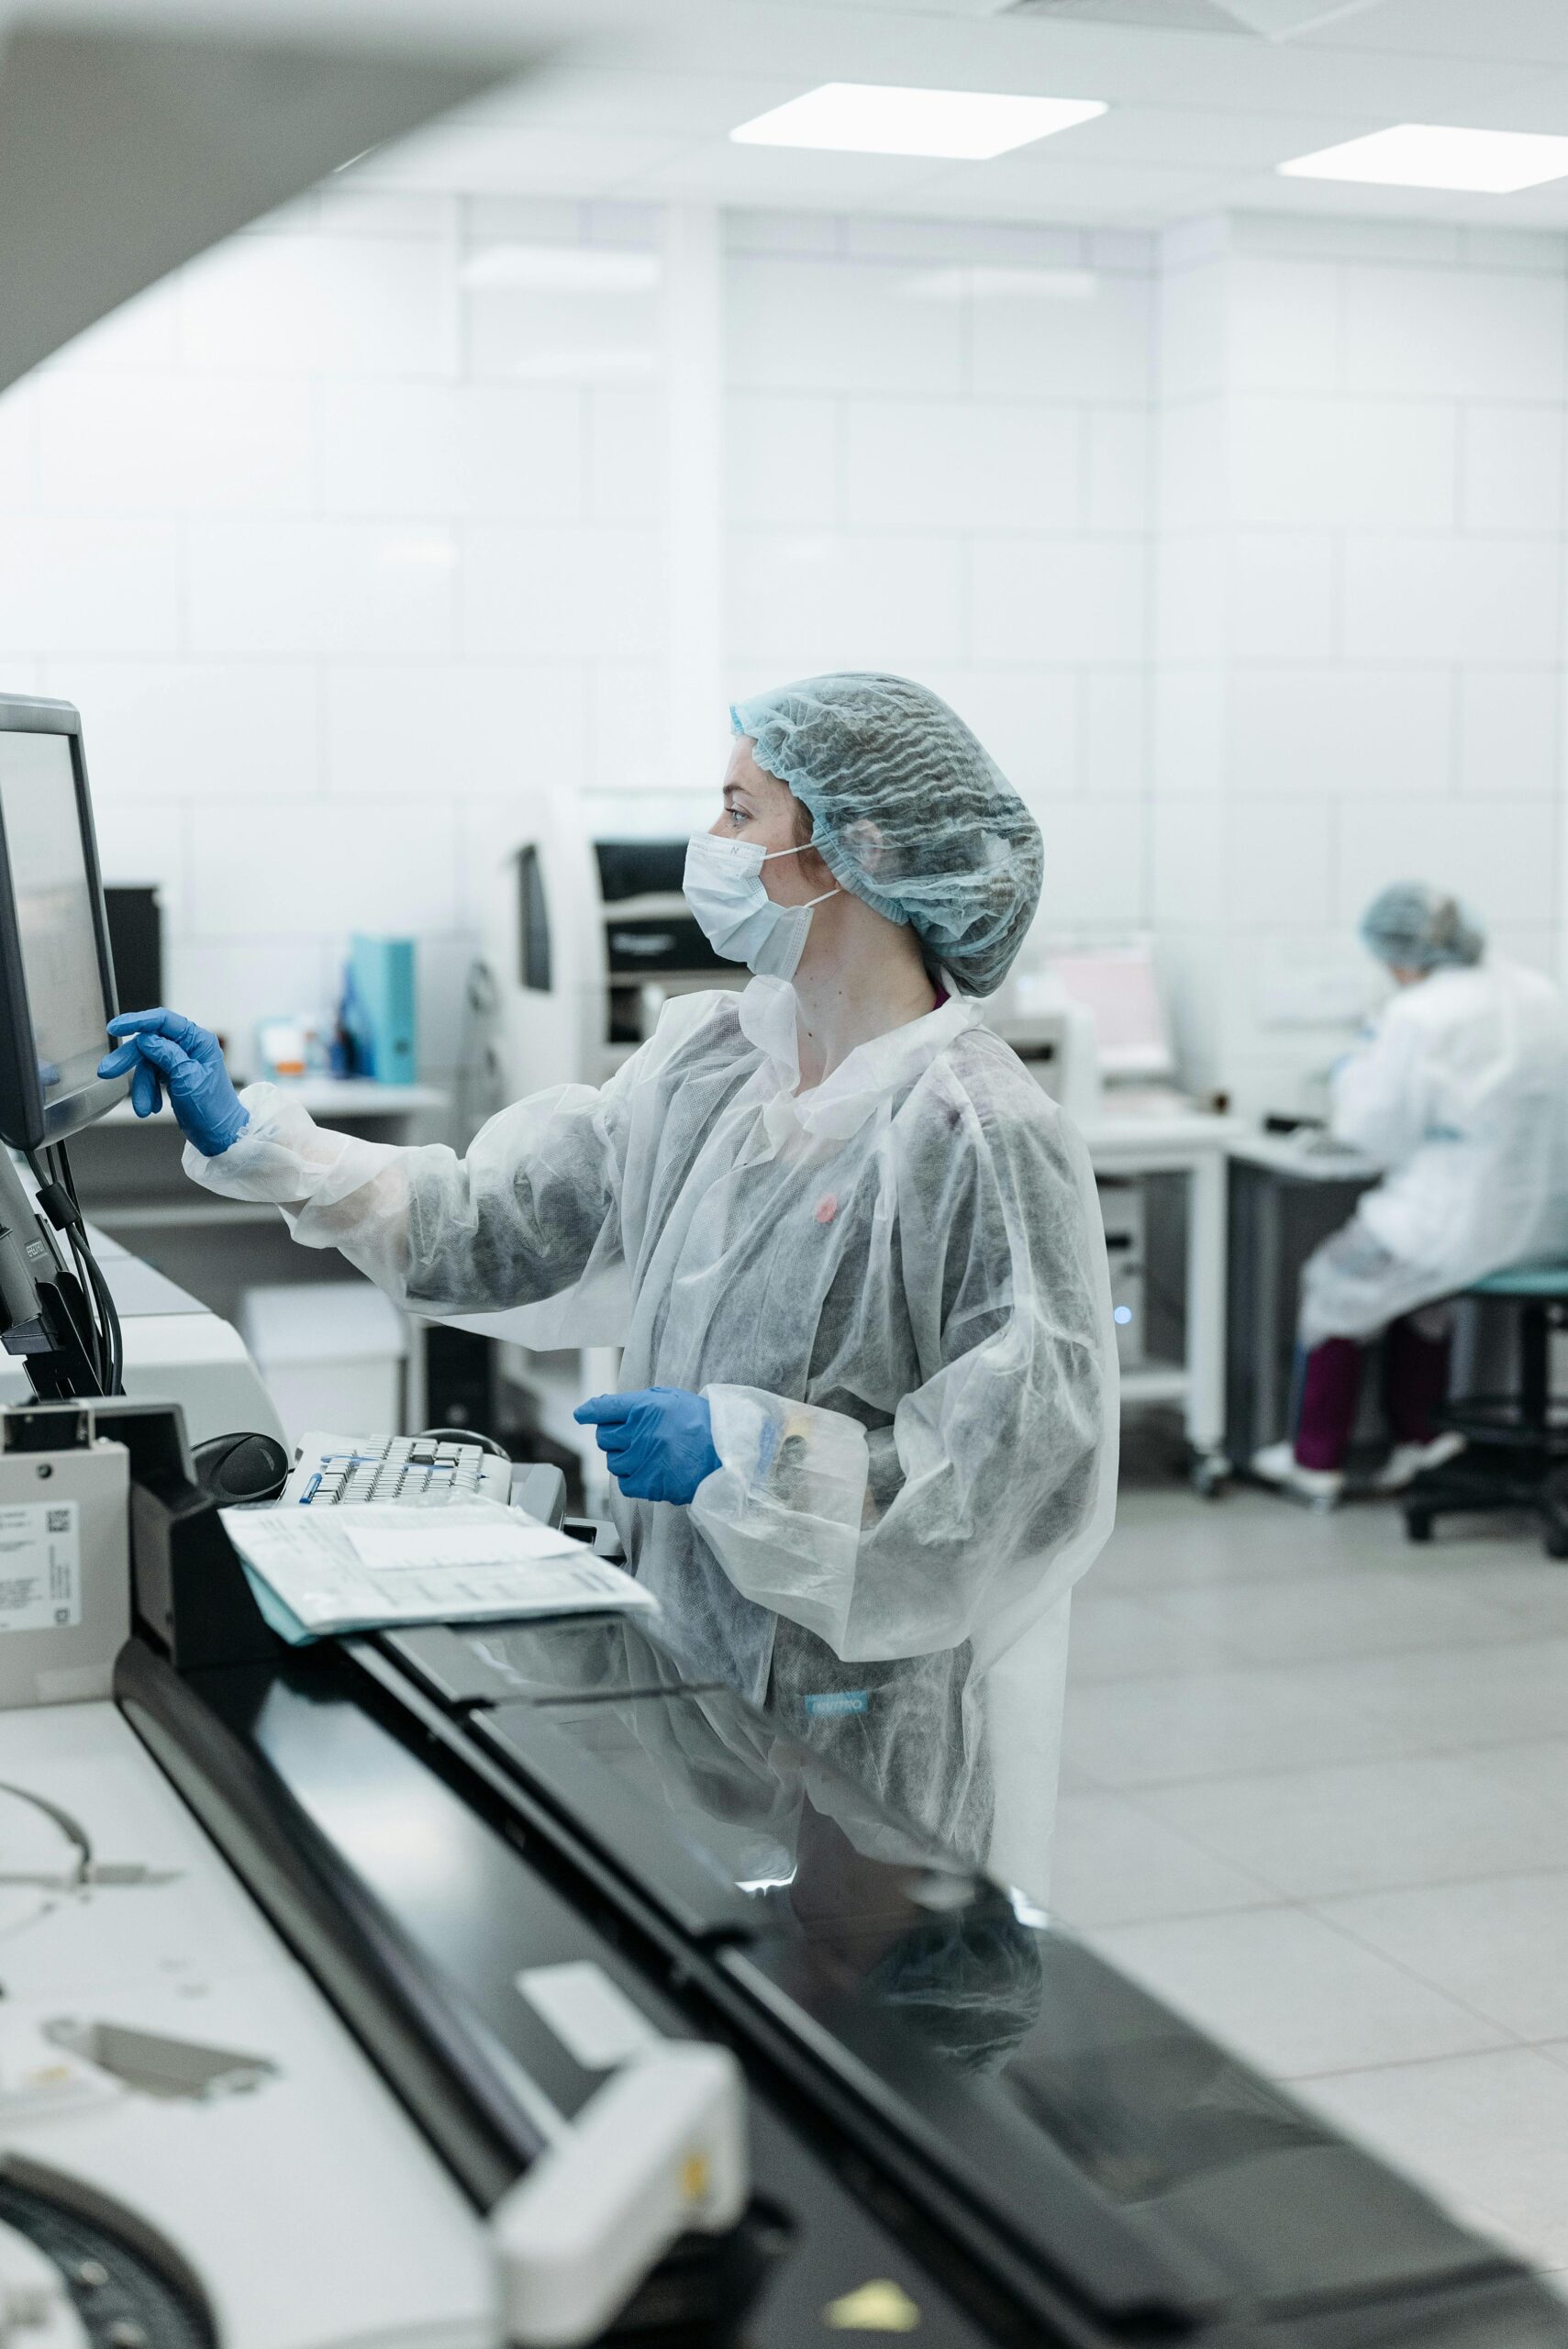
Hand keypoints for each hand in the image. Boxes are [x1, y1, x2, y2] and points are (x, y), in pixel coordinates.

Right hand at [98, 1008, 249, 1156]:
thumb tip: (146, 1038)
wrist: (220, 1137)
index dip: (137, 1021)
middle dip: (129, 1060)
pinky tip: (150, 1106)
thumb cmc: (213, 1110)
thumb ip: (166, 1055)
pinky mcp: (173, 1075)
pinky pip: (151, 1077)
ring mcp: (180, 1061)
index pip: (163, 1021)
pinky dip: (147, 1091)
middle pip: (150, 1043)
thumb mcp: (187, 1080)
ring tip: (142, 1108)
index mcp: (199, 1041)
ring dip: (141, 1086)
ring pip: (147, 1064)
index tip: (114, 1027)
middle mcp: (189, 1047)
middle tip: (107, 1071)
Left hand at [574, 1387, 719, 1504]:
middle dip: (612, 1437)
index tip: (582, 1414)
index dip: (589, 1411)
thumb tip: (614, 1406)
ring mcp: (642, 1460)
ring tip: (645, 1456)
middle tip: (630, 1438)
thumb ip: (643, 1401)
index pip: (604, 1408)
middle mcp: (639, 1433)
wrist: (727, 1455)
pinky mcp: (648, 1484)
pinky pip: (624, 1483)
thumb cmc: (704, 1424)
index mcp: (645, 1408)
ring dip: (623, 1459)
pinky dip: (632, 1479)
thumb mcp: (674, 1399)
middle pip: (603, 1437)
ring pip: (612, 1462)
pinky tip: (648, 1472)